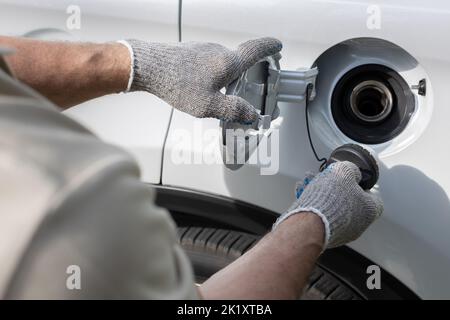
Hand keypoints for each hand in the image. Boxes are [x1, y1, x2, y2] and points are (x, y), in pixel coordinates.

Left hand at [121, 38, 281, 122]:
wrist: (148, 67)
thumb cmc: (177, 83)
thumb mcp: (209, 105)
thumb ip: (233, 111)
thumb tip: (251, 116)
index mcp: (229, 62)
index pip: (256, 50)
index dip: (270, 48)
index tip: (278, 47)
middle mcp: (219, 51)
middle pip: (240, 61)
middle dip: (245, 76)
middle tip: (244, 92)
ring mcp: (204, 50)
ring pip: (223, 64)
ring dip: (226, 77)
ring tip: (216, 96)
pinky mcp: (192, 52)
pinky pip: (209, 64)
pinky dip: (212, 75)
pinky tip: (200, 88)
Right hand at [274, 161, 382, 247]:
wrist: (310, 223)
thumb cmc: (330, 198)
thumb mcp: (343, 171)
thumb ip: (351, 169)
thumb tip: (352, 172)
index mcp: (370, 210)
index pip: (373, 197)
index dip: (361, 186)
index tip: (351, 179)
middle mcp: (359, 225)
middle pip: (351, 202)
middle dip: (338, 190)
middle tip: (327, 180)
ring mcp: (342, 233)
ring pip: (334, 209)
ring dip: (323, 196)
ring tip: (311, 183)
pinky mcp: (326, 236)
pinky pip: (322, 217)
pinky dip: (315, 206)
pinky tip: (304, 194)